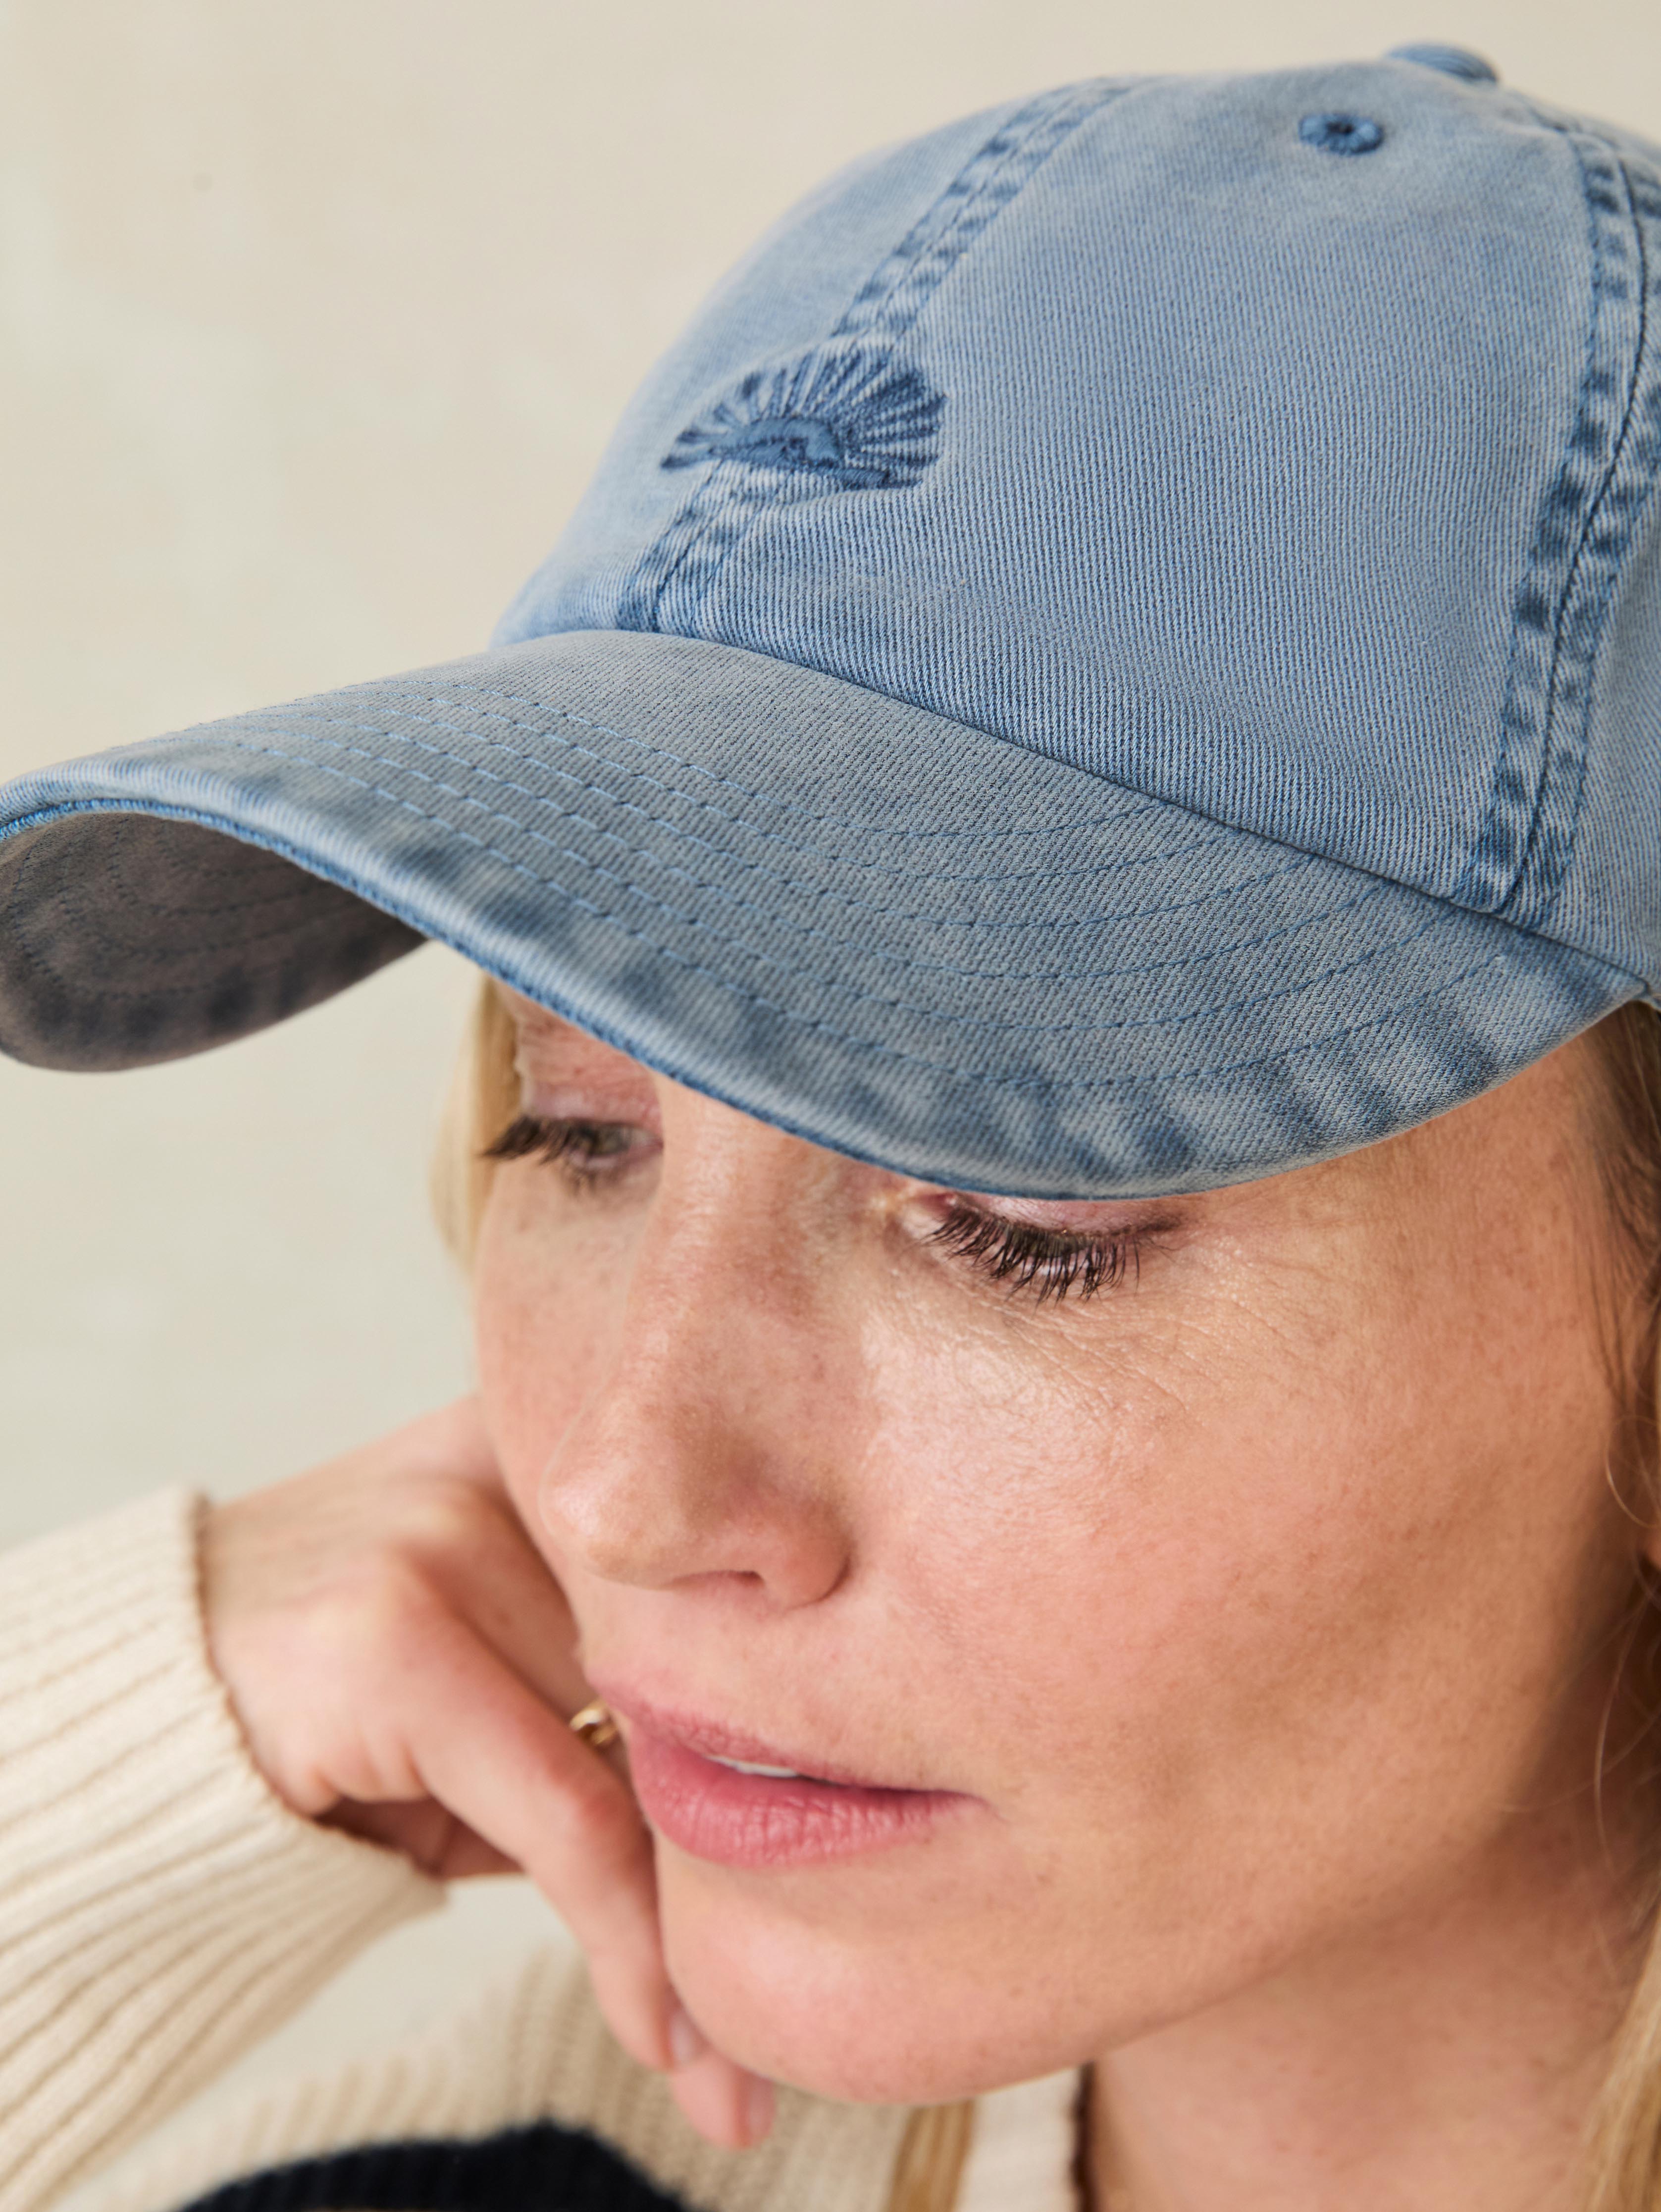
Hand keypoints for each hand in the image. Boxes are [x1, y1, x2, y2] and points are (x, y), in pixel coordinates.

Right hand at [201, 1398, 771, 2147]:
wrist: (147, 1708)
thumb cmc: (364, 1705)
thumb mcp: (514, 1679)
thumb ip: (632, 1688)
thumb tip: (809, 1808)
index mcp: (573, 1439)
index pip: (734, 1578)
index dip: (810, 1711)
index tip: (891, 1818)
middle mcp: (525, 1458)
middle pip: (701, 1670)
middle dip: (757, 1835)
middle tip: (832, 1973)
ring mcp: (451, 1535)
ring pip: (649, 1754)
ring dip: (703, 1923)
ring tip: (744, 2053)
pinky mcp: (397, 1634)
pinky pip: (566, 1814)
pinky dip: (628, 1944)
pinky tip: (672, 2039)